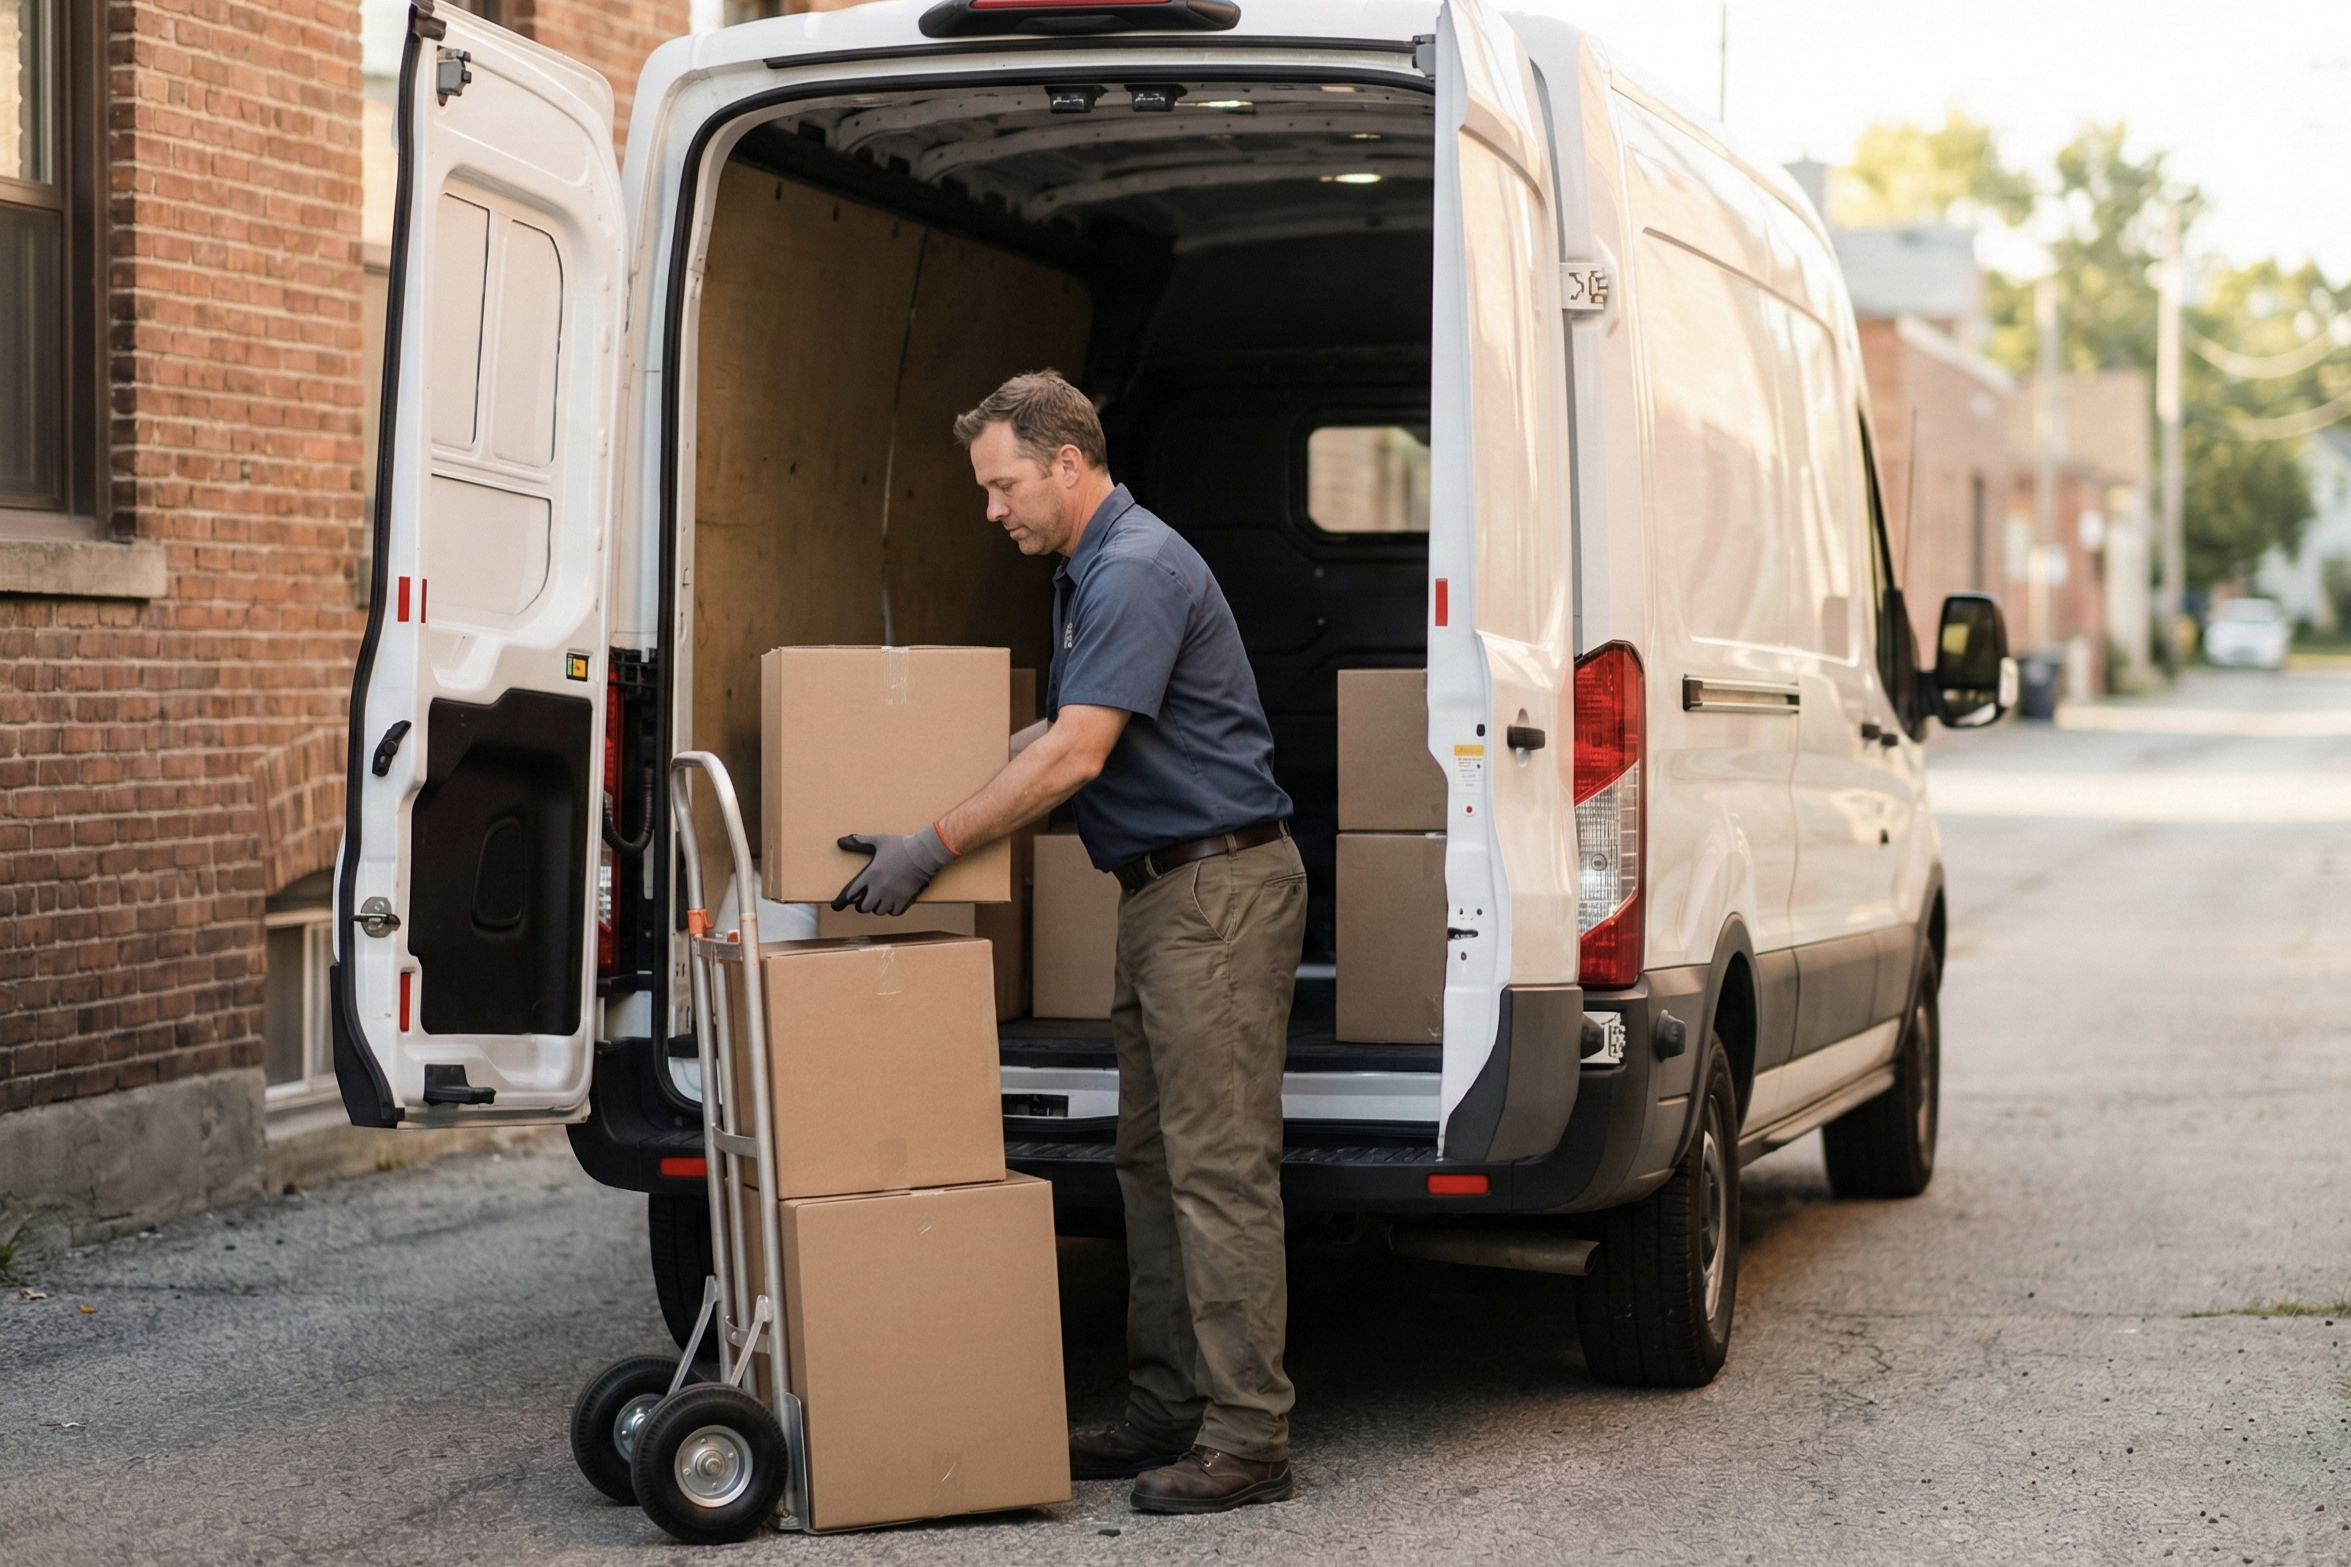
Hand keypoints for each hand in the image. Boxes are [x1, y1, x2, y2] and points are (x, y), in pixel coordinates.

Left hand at [831, 826, 954, 916]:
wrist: (924, 853)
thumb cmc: (901, 845)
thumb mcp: (879, 840)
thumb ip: (860, 842)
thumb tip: (841, 840)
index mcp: (870, 874)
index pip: (851, 893)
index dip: (843, 900)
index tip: (838, 905)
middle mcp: (879, 888)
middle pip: (864, 908)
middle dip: (862, 906)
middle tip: (865, 902)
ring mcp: (892, 895)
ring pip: (879, 911)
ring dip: (878, 908)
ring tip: (880, 902)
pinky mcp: (905, 899)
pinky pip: (894, 912)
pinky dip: (892, 910)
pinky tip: (893, 904)